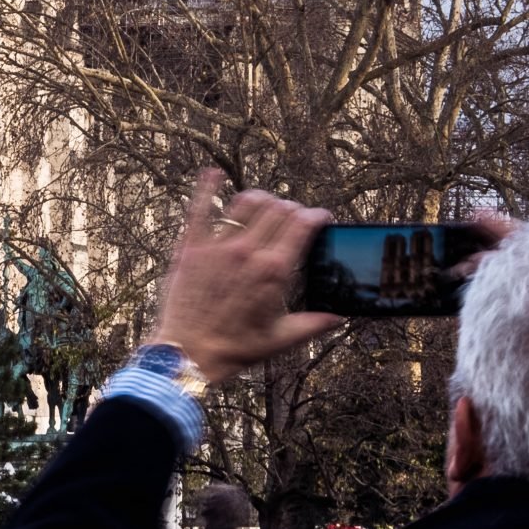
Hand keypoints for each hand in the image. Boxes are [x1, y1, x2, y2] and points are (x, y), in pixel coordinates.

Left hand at [151, 171, 340, 384]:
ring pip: (246, 202)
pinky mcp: (191, 247)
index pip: (303, 225)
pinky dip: (207, 188)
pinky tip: (212, 174)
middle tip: (295, 217)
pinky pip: (199, 208)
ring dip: (262, 199)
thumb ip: (314, 324)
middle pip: (279, 209)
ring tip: (266, 205)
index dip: (317, 216)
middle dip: (293, 209)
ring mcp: (217, 246)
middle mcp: (248, 252)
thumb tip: (340, 317)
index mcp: (274, 271)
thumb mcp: (280, 339)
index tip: (321, 217)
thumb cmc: (234, 349)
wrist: (188, 355)